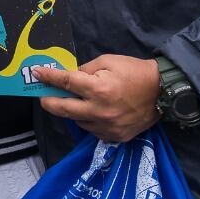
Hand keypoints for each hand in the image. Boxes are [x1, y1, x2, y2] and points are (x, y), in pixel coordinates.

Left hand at [36, 54, 161, 141]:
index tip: (36, 73)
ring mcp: (107, 127)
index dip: (48, 77)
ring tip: (74, 101)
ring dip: (72, 111)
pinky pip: (92, 130)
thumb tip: (69, 77)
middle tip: (43, 95)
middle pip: (63, 109)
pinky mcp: (115, 137)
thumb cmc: (135, 72)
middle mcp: (99, 111)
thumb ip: (85, 70)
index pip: (65, 82)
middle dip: (49, 101)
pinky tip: (91, 112)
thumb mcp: (108, 61)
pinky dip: (88, 120)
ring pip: (77, 121)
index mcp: (98, 89)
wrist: (163, 93)